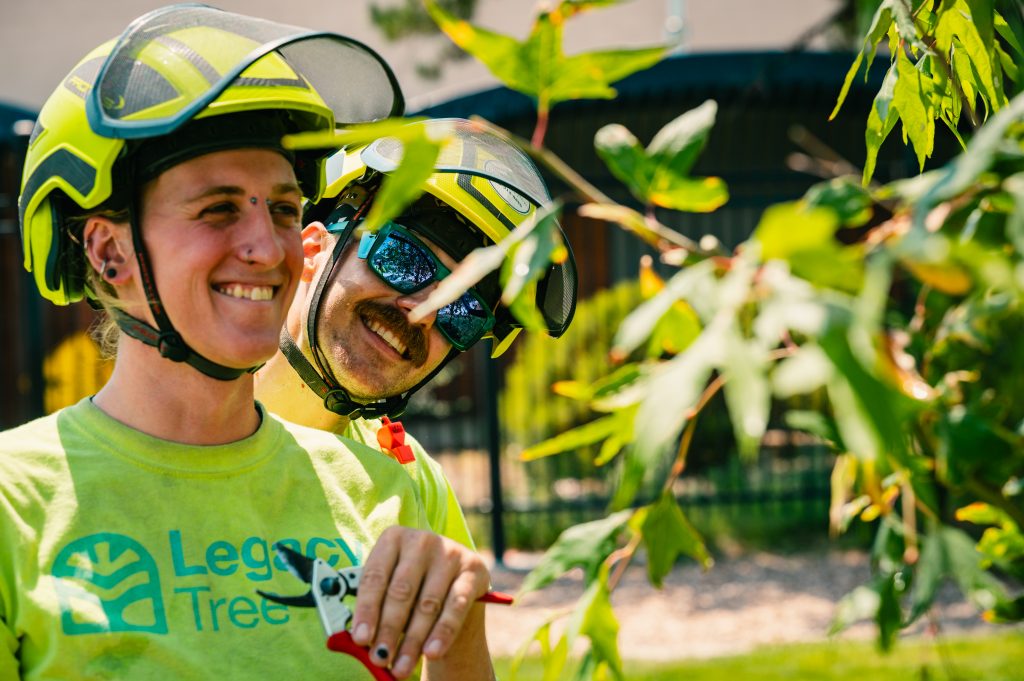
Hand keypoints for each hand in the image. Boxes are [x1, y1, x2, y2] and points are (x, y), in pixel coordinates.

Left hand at [350, 526, 491, 678]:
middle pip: (401, 591)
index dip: (366, 610)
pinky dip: (443, 632)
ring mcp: (450, 553)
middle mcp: (422, 541)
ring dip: (413, 640)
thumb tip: (358, 639)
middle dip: (388, 629)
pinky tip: (431, 652)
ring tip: (401, 666)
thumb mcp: (390, 586)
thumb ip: (375, 606)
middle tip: (380, 658)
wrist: (453, 579)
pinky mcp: (474, 570)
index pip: (375, 577)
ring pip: (428, 604)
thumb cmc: (412, 585)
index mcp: (393, 538)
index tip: (360, 639)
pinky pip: (457, 606)